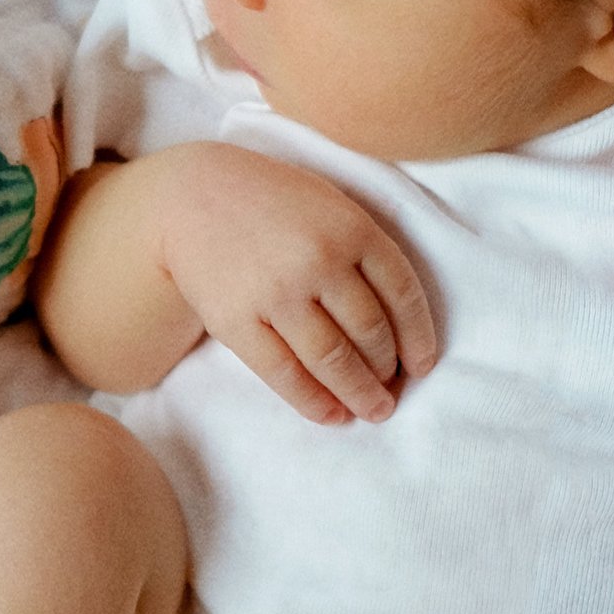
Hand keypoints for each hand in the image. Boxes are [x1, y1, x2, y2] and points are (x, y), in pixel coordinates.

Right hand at [155, 144, 437, 424]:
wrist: (191, 197)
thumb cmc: (273, 203)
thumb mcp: (330, 205)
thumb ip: (365, 251)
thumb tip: (398, 328)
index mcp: (352, 228)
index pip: (403, 295)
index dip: (418, 338)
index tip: (423, 366)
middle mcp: (319, 260)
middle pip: (370, 333)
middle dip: (387, 372)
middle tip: (392, 392)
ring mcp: (276, 292)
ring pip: (333, 359)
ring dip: (360, 394)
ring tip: (373, 411)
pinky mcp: (236, 321)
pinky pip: (284, 373)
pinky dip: (314, 402)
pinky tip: (333, 415)